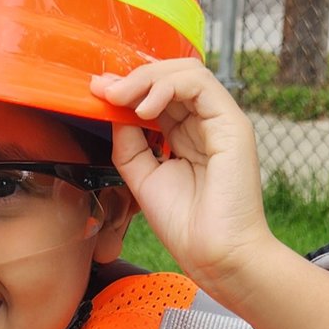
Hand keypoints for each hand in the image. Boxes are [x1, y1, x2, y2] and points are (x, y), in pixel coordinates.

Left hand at [91, 59, 328, 328]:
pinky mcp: (232, 124)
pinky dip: (166, 87)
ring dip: (146, 79)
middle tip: (103, 91)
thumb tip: (113, 109)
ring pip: (186, 72)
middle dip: (132, 78)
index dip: (127, 87)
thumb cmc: (185, 225)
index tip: (96, 92)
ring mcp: (221, 121)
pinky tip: (143, 110)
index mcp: (186, 135)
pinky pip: (200, 84)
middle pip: (171, 76)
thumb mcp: (143, 176)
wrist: (215, 256)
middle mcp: (205, 123)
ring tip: (120, 98)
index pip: (158, 93)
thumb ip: (129, 143)